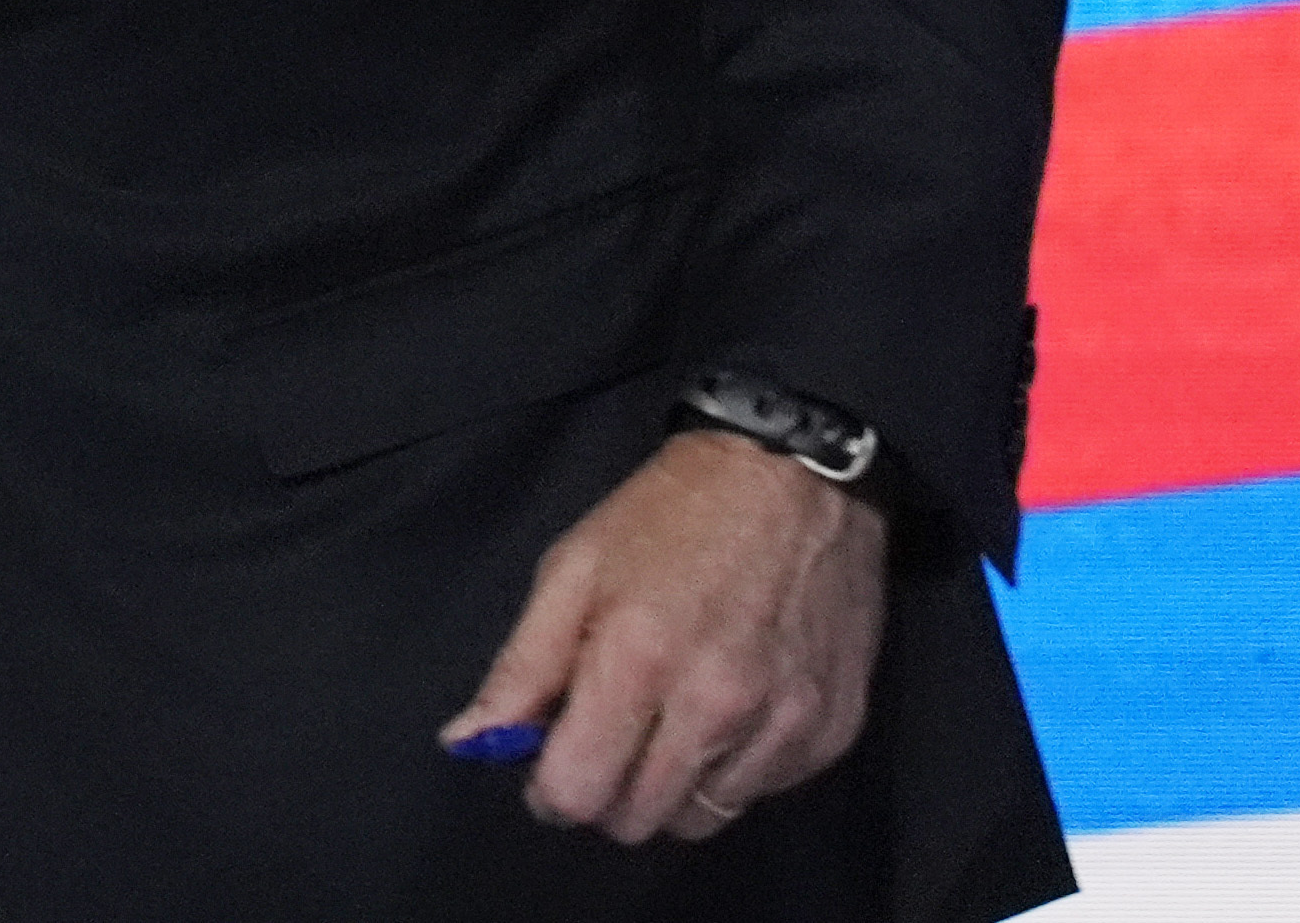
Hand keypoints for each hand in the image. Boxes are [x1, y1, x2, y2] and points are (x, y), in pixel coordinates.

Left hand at [443, 430, 888, 840]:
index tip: (549, 765)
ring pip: (702, 818)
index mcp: (636, 660)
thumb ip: (521, 669)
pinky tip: (725, 713)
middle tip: (606, 740)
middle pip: (639, 820)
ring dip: (671, 788)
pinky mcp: (831, 732)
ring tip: (668, 721)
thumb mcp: (571, 571)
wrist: (792, 478)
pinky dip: (733, 771)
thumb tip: (468, 742)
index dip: (550, 791)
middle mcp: (716, 705)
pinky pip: (762, 792)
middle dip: (607, 794)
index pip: (579, 792)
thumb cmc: (667, 519)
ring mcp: (783, 724)